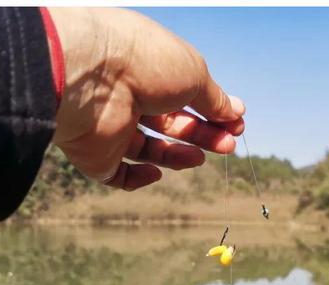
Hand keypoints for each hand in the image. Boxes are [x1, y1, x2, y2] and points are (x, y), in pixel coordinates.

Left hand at [47, 8, 245, 189]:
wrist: (91, 78)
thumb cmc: (146, 63)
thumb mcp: (194, 74)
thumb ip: (214, 98)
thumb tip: (235, 113)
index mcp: (148, 69)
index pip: (184, 95)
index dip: (212, 110)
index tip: (237, 121)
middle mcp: (127, 96)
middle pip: (170, 123)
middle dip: (203, 134)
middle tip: (228, 145)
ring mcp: (111, 127)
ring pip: (149, 149)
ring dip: (179, 155)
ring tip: (200, 157)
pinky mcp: (97, 155)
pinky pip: (119, 174)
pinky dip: (140, 178)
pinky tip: (157, 171)